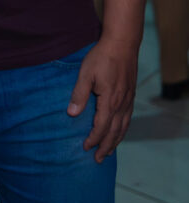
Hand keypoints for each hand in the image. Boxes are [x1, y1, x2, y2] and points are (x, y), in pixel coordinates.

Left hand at [66, 40, 136, 162]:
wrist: (122, 43)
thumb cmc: (101, 57)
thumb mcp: (86, 74)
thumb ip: (79, 95)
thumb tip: (72, 114)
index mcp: (109, 101)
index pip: (101, 127)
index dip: (93, 139)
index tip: (85, 148)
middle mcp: (121, 104)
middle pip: (114, 132)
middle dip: (106, 147)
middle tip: (98, 159)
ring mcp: (128, 100)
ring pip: (123, 127)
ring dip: (116, 141)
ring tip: (109, 151)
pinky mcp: (131, 95)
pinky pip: (128, 118)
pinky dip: (123, 129)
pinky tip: (119, 131)